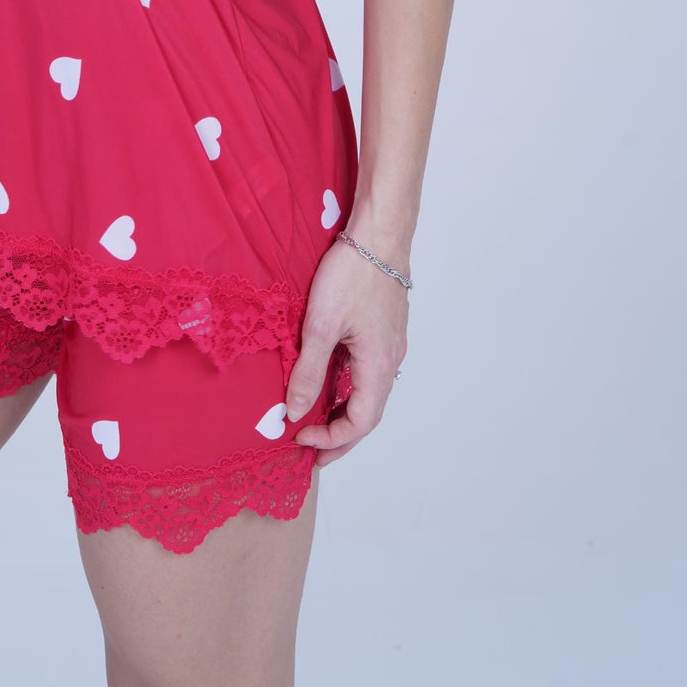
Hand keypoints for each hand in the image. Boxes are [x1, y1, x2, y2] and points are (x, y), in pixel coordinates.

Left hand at [284, 234, 409, 466]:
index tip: (300, 436)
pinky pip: (368, 371)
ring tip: (318, 423)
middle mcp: (391, 361)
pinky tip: (330, 382)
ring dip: (345, 412)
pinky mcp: (384, 330)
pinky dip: (349, 387)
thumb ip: (309, 370)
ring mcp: (390, 345)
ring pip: (369, 392)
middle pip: (368, 413)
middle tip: (311, 451)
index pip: (361, 422)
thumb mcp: (321, 325)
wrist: (379, 235)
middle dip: (340, 436)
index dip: (332, 438)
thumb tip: (295, 410)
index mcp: (379, 365)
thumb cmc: (352, 275)